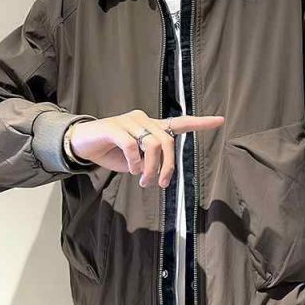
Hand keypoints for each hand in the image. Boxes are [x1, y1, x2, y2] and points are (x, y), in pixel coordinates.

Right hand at [70, 109, 224, 186]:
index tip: (221, 121)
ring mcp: (129, 121)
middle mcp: (144, 120)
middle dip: (168, 166)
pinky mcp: (114, 126)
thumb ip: (150, 163)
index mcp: (152, 127)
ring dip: (151, 168)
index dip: (201, 123)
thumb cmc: (112, 153)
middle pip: (168, 142)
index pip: (181, 122)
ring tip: (144, 181)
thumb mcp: (136, 161)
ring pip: (153, 144)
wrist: (83, 145)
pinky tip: (131, 169)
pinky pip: (133, 145)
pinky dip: (135, 162)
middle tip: (160, 184)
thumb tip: (160, 175)